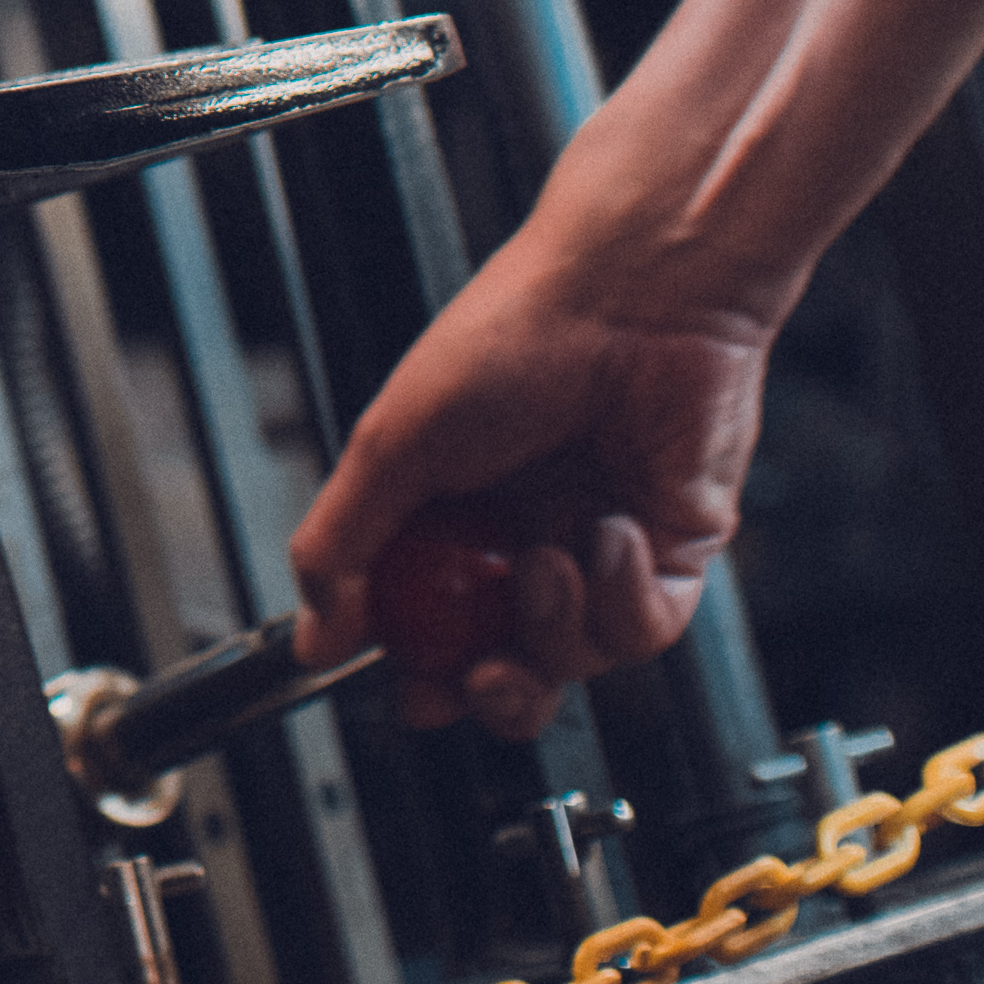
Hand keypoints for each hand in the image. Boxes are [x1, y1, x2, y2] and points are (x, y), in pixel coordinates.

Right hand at [285, 224, 775, 739]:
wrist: (634, 296)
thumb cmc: (514, 334)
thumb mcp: (395, 441)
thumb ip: (342, 543)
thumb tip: (312, 636)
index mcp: (450, 513)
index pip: (426, 627)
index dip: (419, 671)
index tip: (410, 685)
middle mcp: (522, 537)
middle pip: (504, 665)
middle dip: (490, 687)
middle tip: (477, 675)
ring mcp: (596, 549)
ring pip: (573, 659)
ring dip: (554, 626)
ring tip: (545, 561)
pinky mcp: (671, 552)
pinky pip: (643, 627)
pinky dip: (621, 597)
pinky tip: (612, 535)